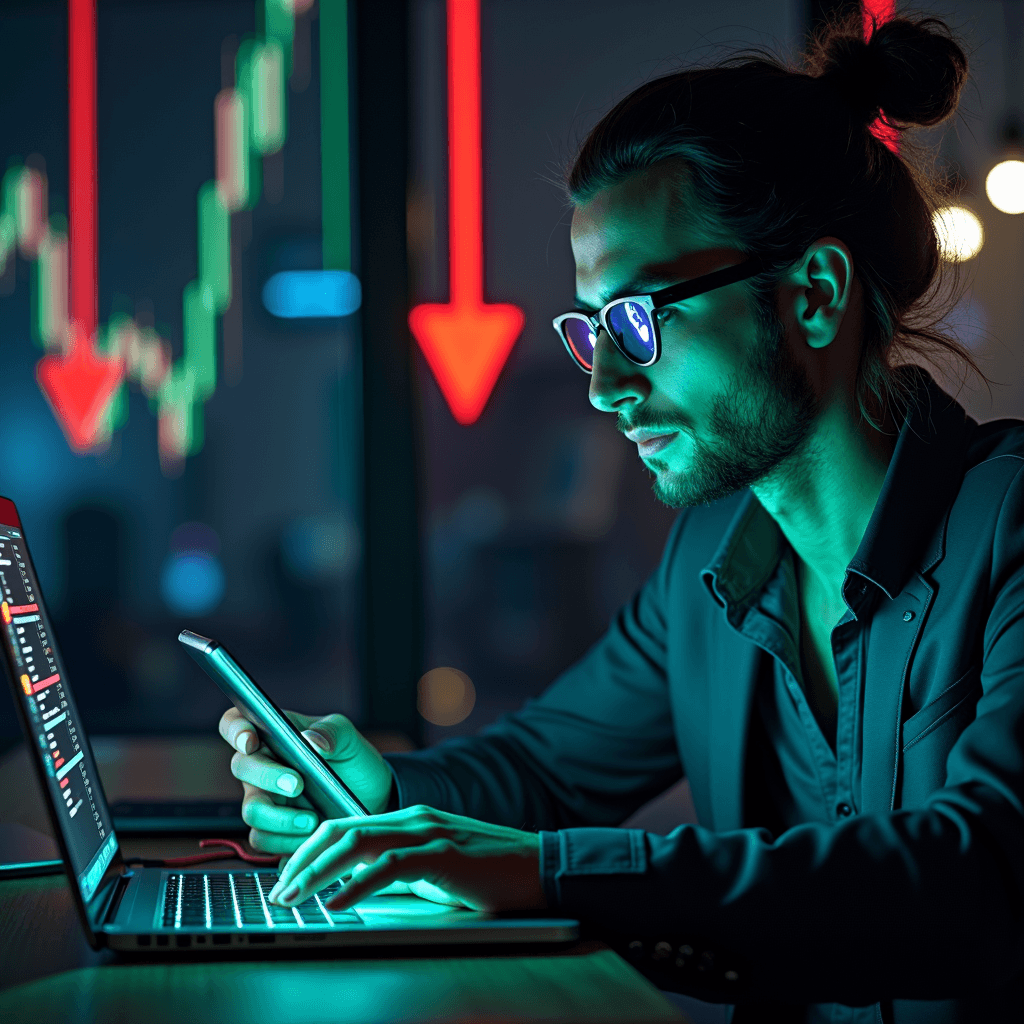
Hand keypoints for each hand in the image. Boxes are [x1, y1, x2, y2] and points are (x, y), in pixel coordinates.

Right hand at [218, 707, 393, 854]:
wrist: (373, 798)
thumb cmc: (353, 761)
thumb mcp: (348, 738)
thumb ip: (331, 731)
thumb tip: (311, 740)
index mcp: (274, 735)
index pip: (236, 723)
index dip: (235, 730)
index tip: (250, 741)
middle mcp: (263, 767)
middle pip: (242, 767)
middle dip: (267, 776)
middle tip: (297, 785)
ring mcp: (265, 800)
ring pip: (252, 810)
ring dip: (280, 818)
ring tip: (313, 820)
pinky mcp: (274, 831)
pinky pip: (264, 840)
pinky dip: (287, 842)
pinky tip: (312, 837)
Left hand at [266, 805, 545, 913]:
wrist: (539, 866)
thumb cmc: (490, 873)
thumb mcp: (435, 869)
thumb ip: (398, 872)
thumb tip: (355, 889)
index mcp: (409, 819)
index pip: (345, 825)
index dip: (310, 848)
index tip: (287, 875)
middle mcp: (413, 818)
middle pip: (342, 830)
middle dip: (303, 860)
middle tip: (280, 890)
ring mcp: (428, 832)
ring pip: (358, 843)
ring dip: (320, 872)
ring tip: (295, 897)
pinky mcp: (443, 854)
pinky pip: (390, 866)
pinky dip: (359, 885)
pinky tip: (339, 903)